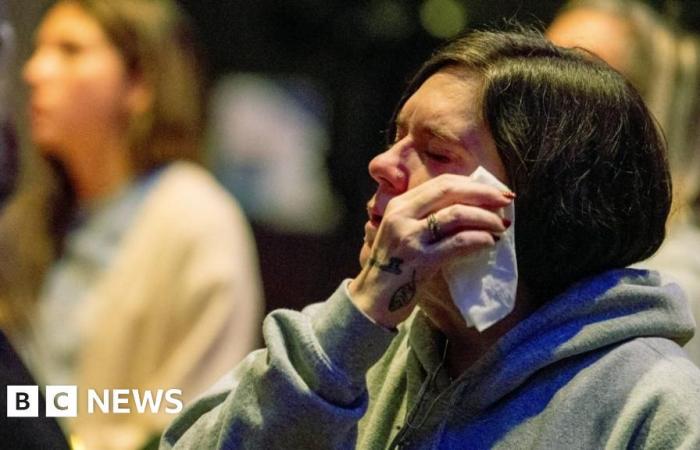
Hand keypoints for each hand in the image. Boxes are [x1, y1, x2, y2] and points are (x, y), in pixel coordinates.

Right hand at [348, 174, 512, 327]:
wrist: (373, 299)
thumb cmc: (396, 267)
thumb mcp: (405, 233)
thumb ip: (428, 217)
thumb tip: (473, 206)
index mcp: (399, 204)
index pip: (441, 182)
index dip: (472, 183)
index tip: (495, 190)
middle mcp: (402, 215)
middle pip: (449, 190)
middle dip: (483, 193)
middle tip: (507, 200)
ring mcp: (409, 237)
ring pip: (456, 214)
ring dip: (485, 218)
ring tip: (501, 226)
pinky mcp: (419, 260)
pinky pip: (457, 242)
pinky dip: (478, 239)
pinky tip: (490, 243)